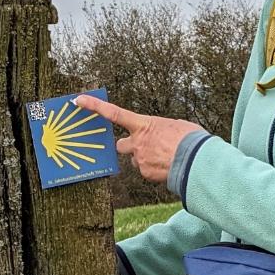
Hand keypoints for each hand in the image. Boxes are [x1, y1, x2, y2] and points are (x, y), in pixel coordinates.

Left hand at [72, 94, 202, 182]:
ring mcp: (140, 160)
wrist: (196, 161)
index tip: (78, 100)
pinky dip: (155, 169)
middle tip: (142, 146)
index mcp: (143, 125)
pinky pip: (146, 171)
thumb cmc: (190, 139)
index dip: (94, 106)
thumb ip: (162, 129)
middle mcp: (137, 142)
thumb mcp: (175, 126)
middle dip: (128, 146)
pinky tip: (169, 167)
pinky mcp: (146, 174)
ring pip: (136, 160)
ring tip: (166, 158)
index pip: (114, 113)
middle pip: (120, 145)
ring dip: (145, 159)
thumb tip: (163, 134)